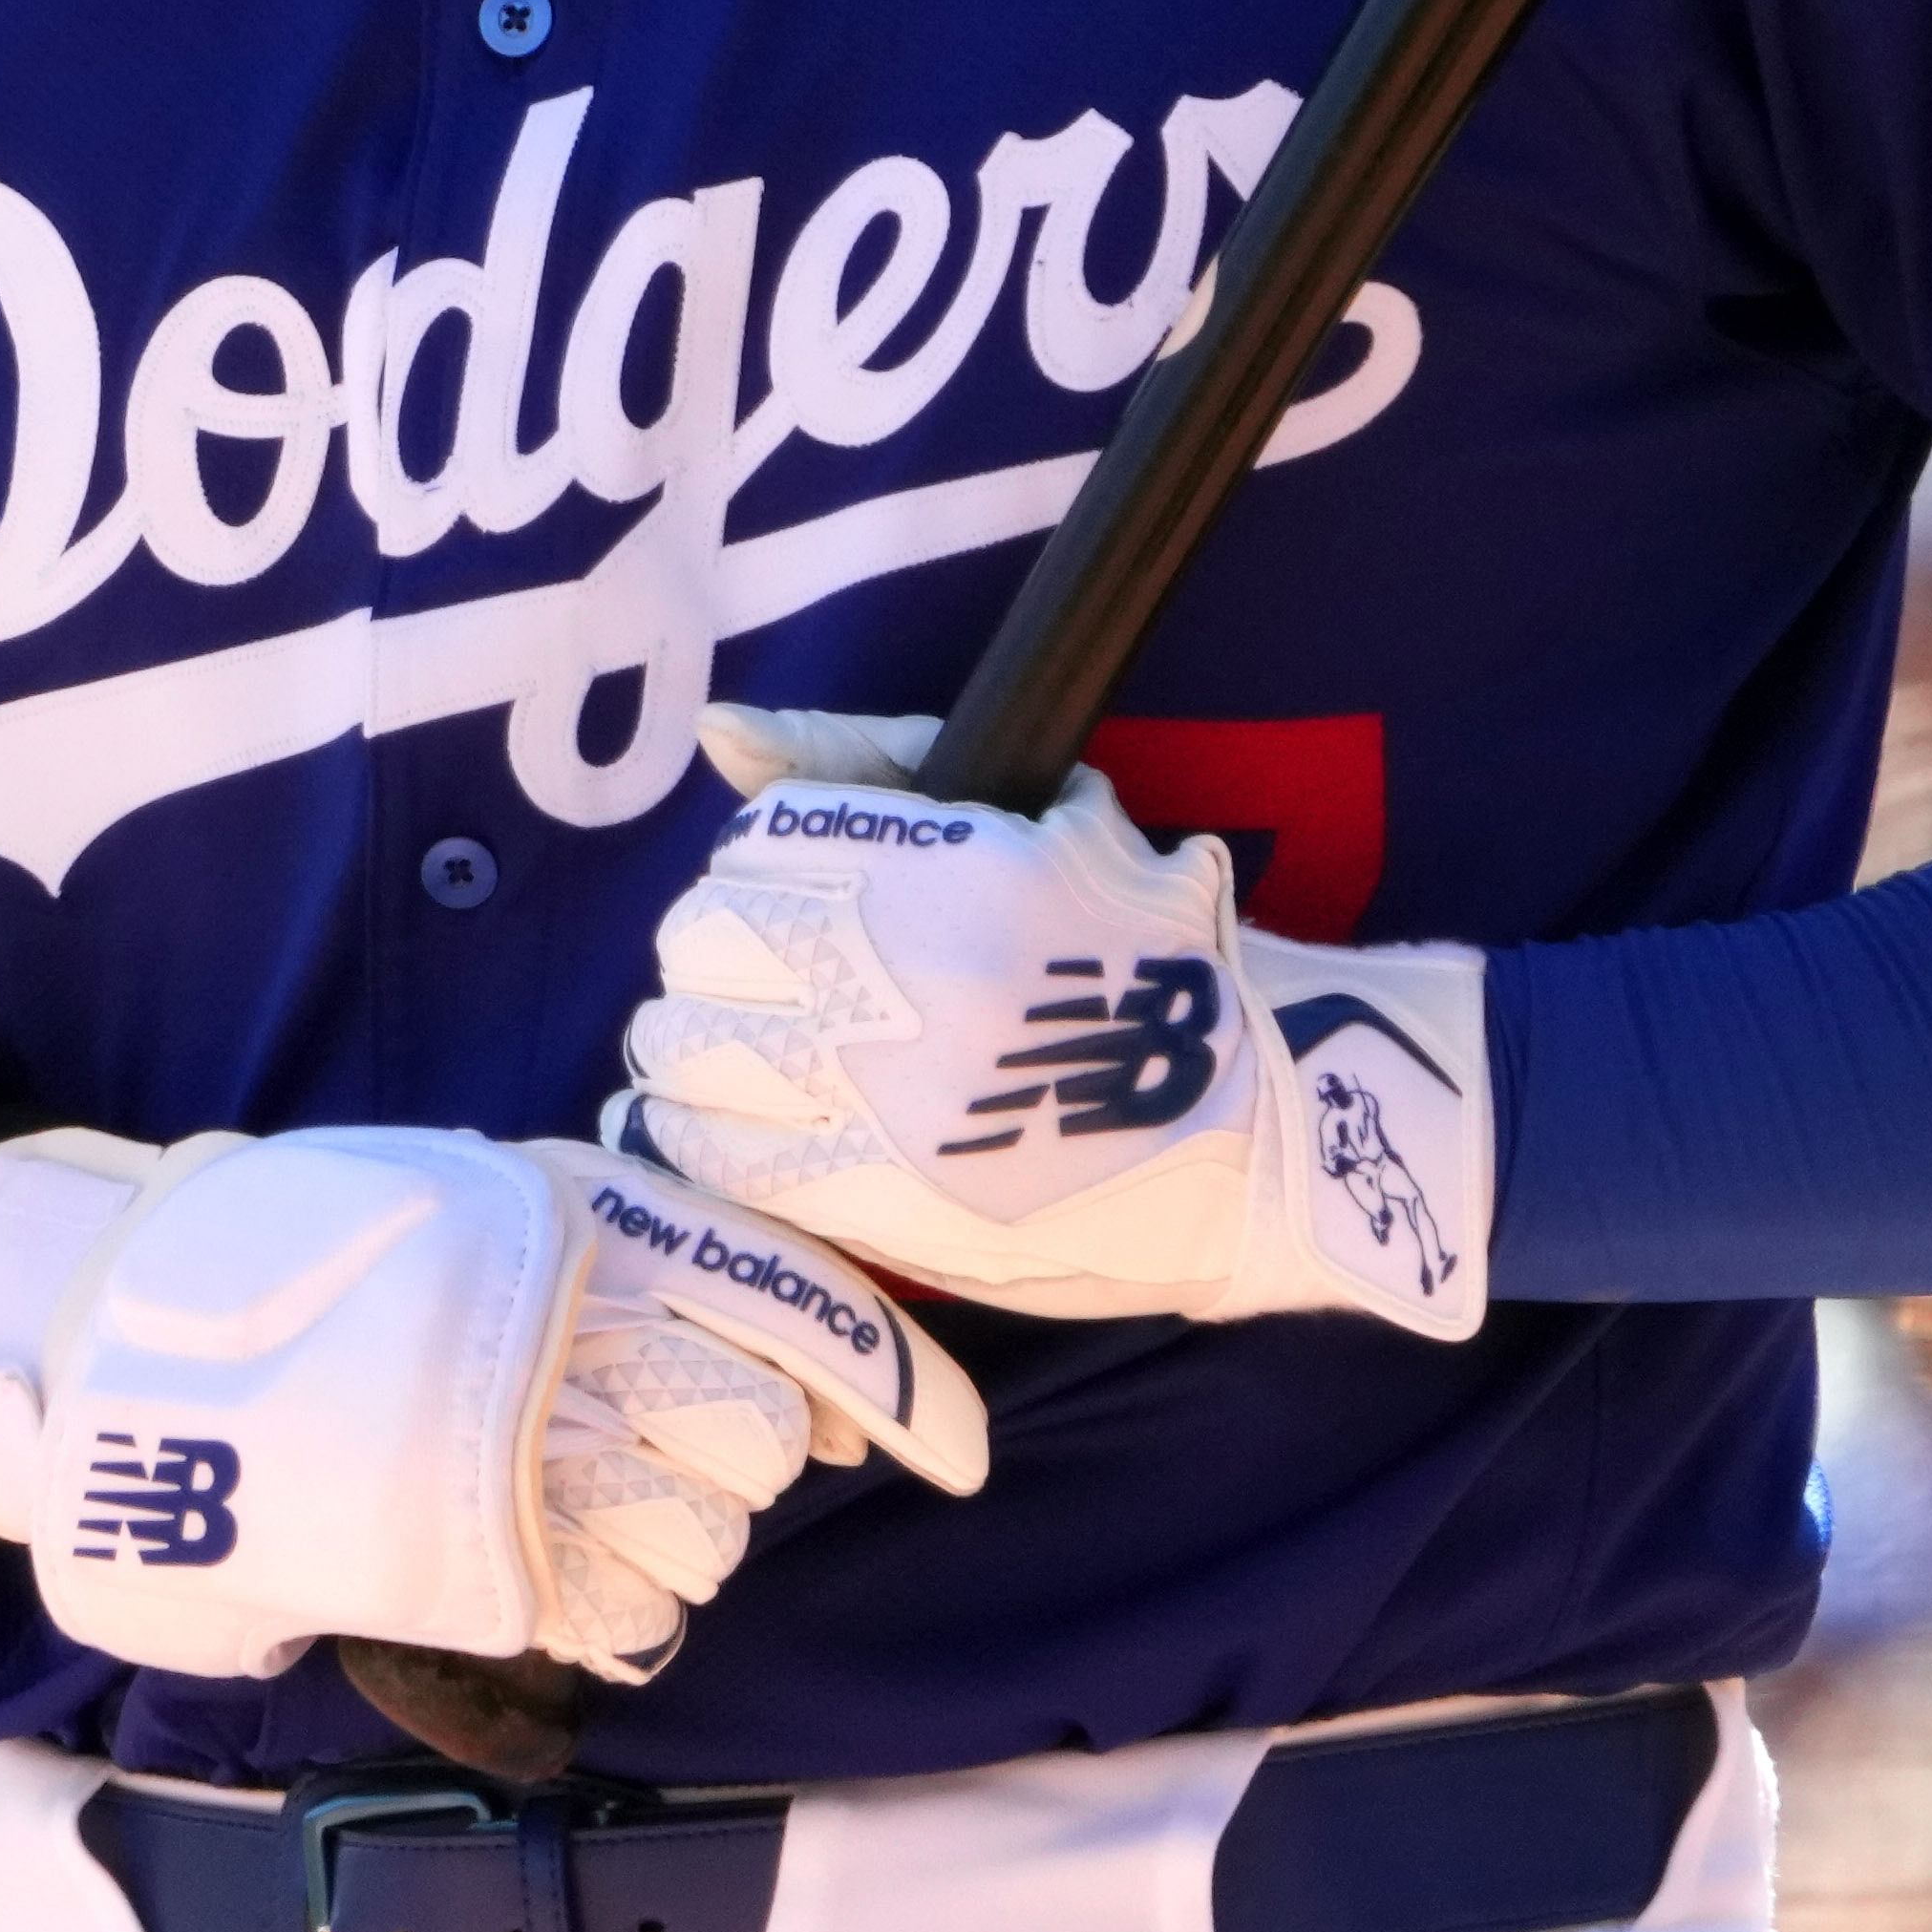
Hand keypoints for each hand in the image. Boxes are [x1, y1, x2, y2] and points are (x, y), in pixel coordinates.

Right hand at [0, 1120, 986, 1684]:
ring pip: (702, 1540)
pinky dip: (615, 1604)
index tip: (956, 1451)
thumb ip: (654, 1257)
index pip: (799, 1309)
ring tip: (567, 1487)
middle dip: (730, 1451)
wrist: (147, 1328)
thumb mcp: (498, 1194)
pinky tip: (551, 1557)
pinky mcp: (473, 1562)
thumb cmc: (336, 1251)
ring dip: (665, 1533)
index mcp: (589, 1222)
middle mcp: (572, 1334)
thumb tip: (820, 1386)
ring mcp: (520, 1452)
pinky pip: (629, 1620)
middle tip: (640, 1430)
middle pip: (755, 1437)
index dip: (900, 1389)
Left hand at [614, 705, 1498, 1339]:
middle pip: (702, 943)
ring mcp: (869, 1096)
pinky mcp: (864, 1201)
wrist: (1247, 1131)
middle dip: (724, 953)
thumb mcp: (1041, 812)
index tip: (806, 898)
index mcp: (934, 866)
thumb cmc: (1144, 955)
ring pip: (685, 1048)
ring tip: (758, 1053)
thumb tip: (720, 730)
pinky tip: (745, 1121)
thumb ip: (869, 756)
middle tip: (772, 977)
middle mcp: (890, 975)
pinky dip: (702, 1128)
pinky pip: (713, 1150)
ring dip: (703, 1041)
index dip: (768, 870)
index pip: (755, 846)